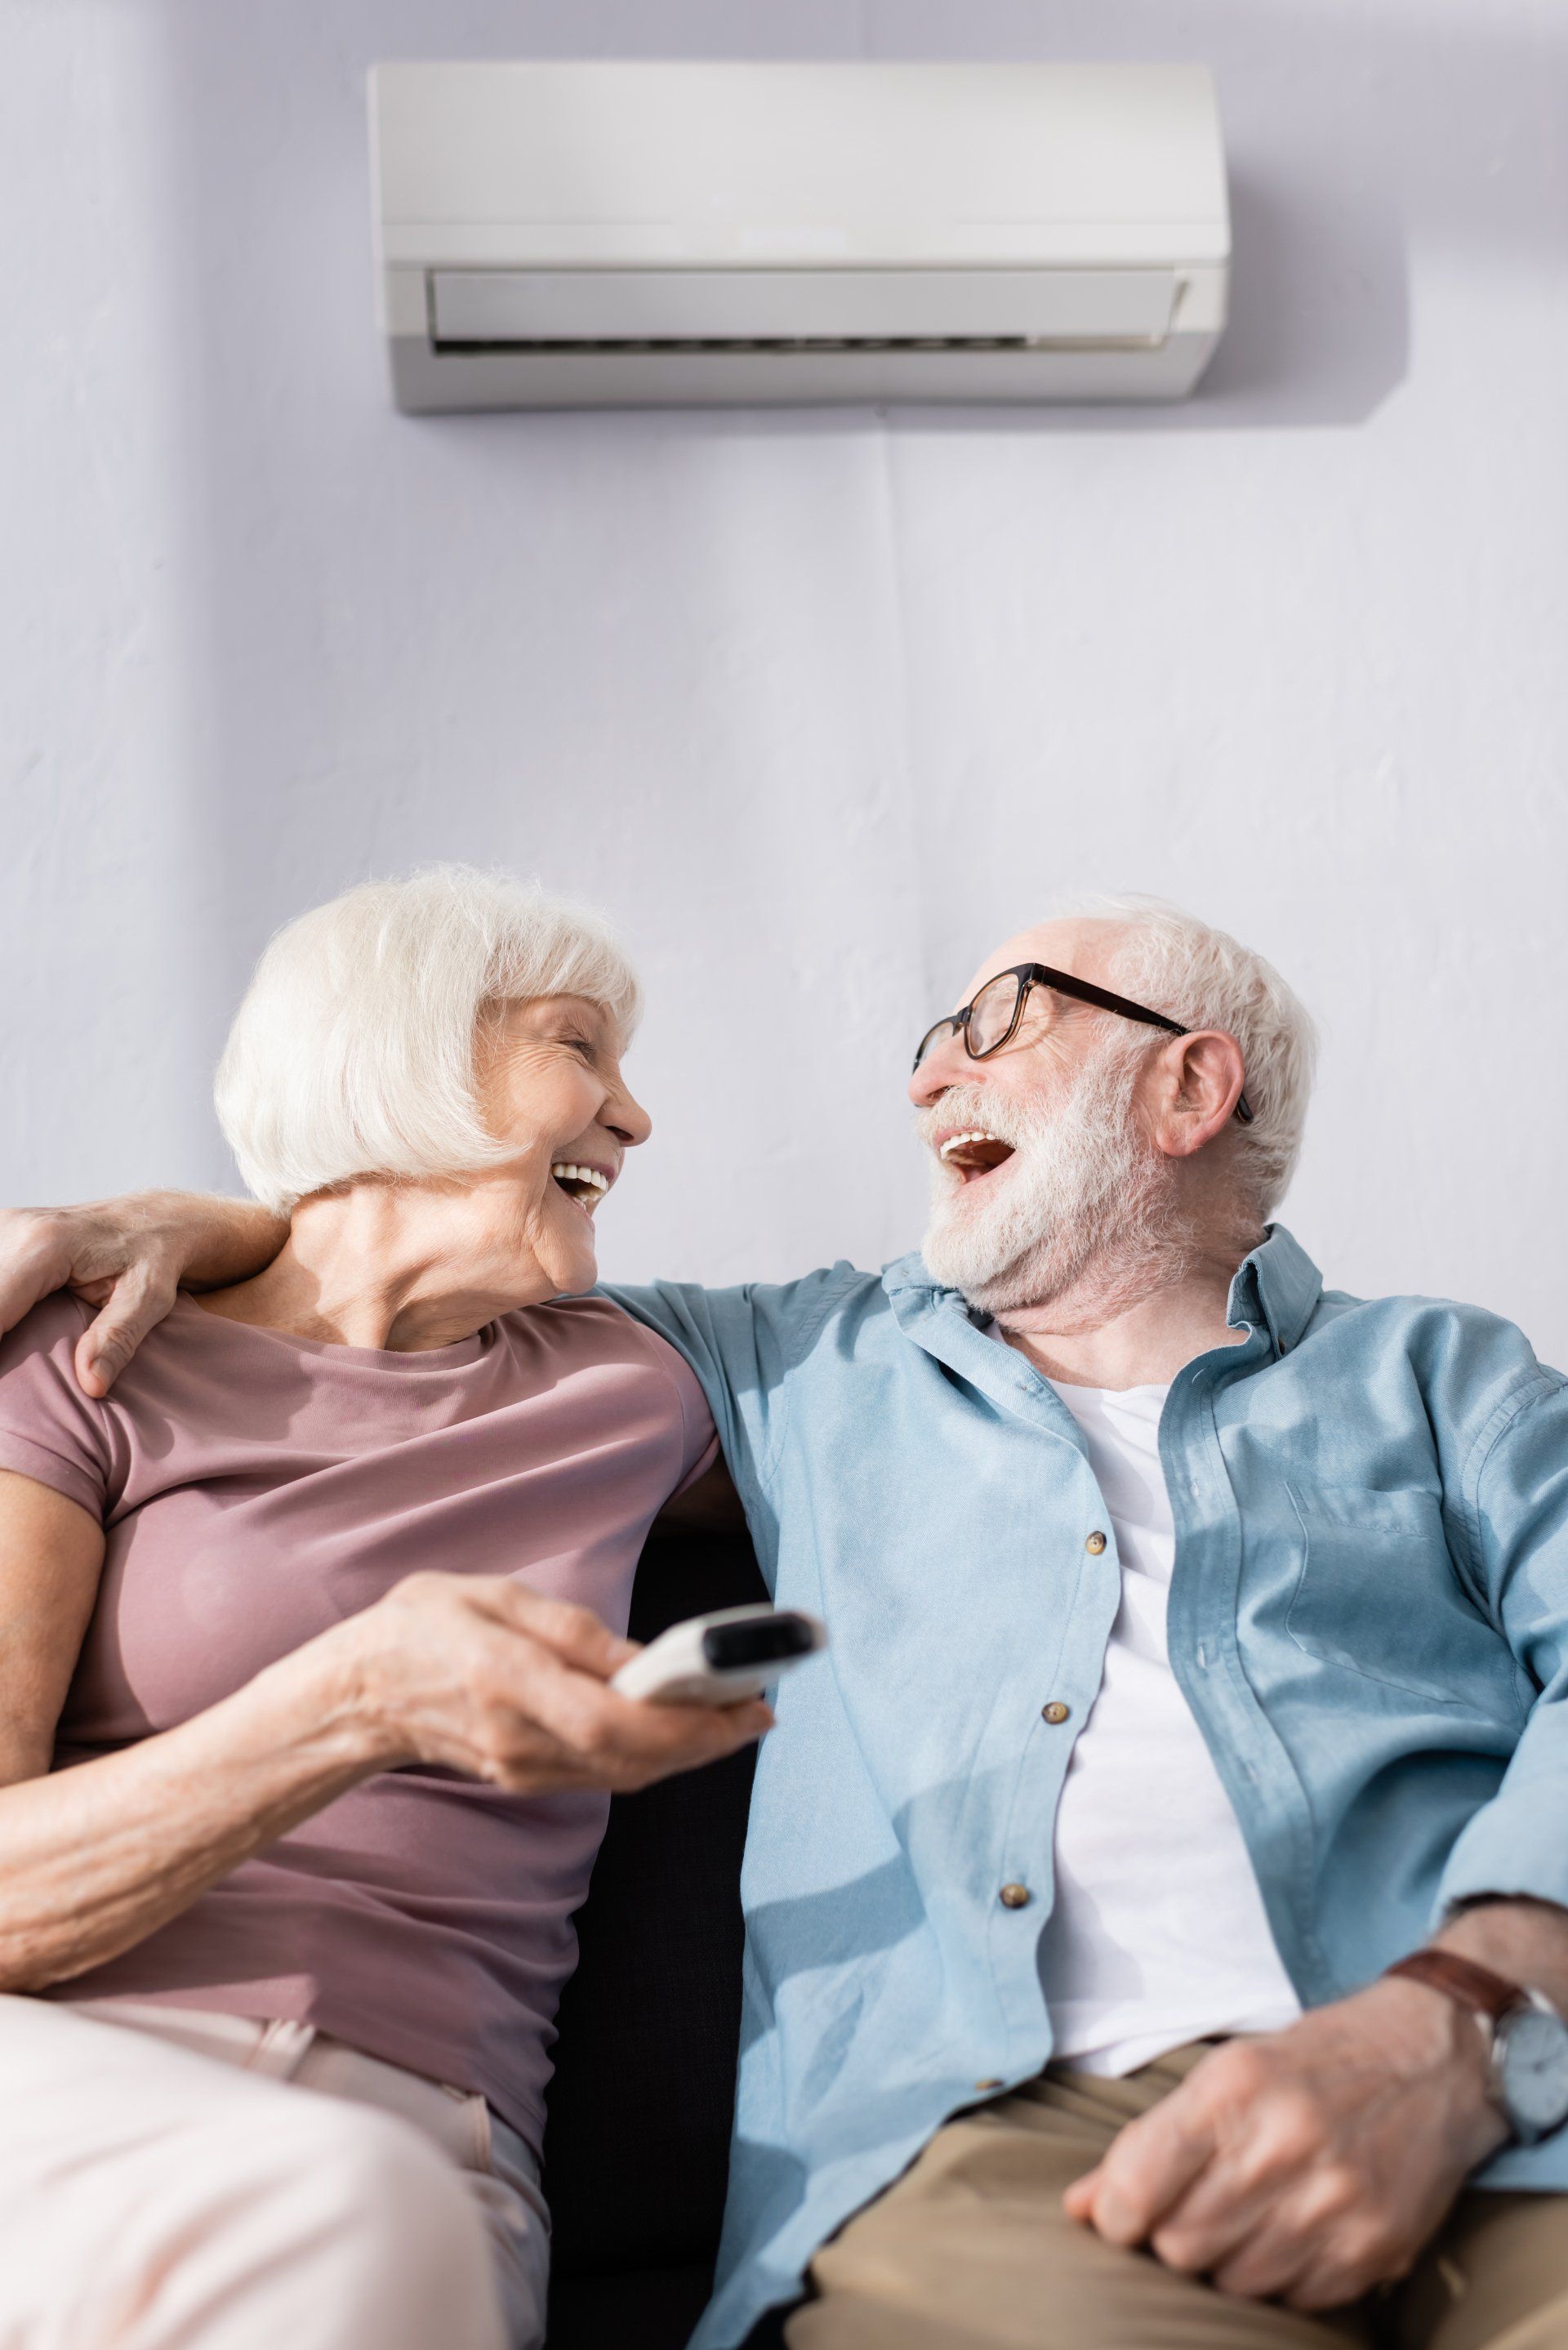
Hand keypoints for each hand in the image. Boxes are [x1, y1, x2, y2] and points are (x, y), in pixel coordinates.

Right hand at [0, 1194, 283, 1395]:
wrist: (155, 1218)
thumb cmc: (156, 1258)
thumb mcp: (149, 1299)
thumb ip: (118, 1338)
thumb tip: (91, 1386)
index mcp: (46, 1246)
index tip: (5, 1381)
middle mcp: (15, 1228)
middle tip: (12, 1377)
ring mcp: (4, 1228)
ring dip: (1, 1325)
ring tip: (14, 1353)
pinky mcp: (1, 1236)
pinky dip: (1, 1309)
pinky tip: (13, 1332)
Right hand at [324, 1571, 771, 1796]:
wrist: (358, 1695)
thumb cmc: (424, 1628)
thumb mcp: (495, 1598)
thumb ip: (573, 1632)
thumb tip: (645, 1660)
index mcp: (509, 1681)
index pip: (615, 1721)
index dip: (688, 1723)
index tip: (744, 1703)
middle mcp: (520, 1740)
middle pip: (634, 1758)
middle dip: (708, 1739)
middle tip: (760, 1707)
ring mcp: (521, 1770)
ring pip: (626, 1774)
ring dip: (687, 1751)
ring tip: (736, 1714)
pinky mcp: (525, 1781)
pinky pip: (604, 1775)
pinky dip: (652, 1756)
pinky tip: (682, 1729)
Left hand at [1062, 1978, 1508, 2309]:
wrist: (1433, 2058)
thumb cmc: (1315, 2062)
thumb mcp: (1229, 2071)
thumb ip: (1152, 2140)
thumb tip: (1080, 2206)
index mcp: (1236, 2086)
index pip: (1140, 2182)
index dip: (1114, 2214)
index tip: (1117, 2216)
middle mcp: (1285, 2143)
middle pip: (1180, 2244)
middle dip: (1171, 2238)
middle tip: (1194, 2208)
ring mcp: (1336, 2201)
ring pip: (1232, 2282)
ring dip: (1225, 2263)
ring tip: (1248, 2217)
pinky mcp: (1375, 2246)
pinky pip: (1293, 2299)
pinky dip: (1280, 2279)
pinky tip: (1293, 2232)